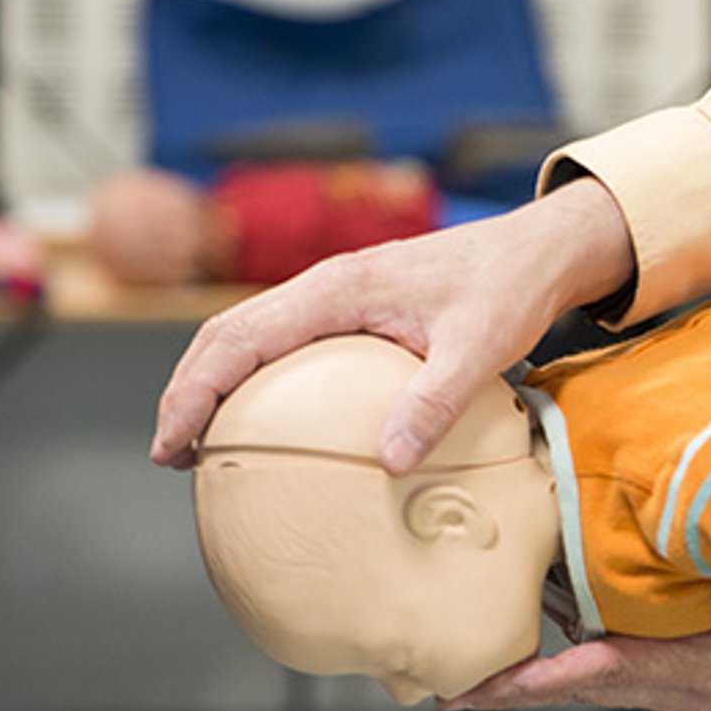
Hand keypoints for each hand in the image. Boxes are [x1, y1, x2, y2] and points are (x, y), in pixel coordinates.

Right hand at [150, 178, 632, 474]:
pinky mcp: (356, 308)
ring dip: (215, 383)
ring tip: (203, 444)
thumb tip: (390, 461)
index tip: (173, 444)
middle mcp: (326, 285)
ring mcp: (337, 295)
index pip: (239, 338)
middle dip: (187, 392)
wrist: (539, 249)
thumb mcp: (481, 347)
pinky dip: (257, 377)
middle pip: (225, 335)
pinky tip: (268, 420)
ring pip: (249, 334)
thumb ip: (435, 401)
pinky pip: (286, 341)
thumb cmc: (511, 288)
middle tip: (172, 456)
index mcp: (339, 288)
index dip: (194, 392)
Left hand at [439, 608, 710, 710]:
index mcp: (701, 671)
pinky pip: (612, 675)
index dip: (548, 678)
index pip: (610, 671)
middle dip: (516, 692)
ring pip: (592, 686)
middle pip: (584, 688)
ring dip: (533, 686)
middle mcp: (683, 688)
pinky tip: (524, 676)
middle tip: (452, 693)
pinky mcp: (682, 677)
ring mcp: (681, 687)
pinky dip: (566, 676)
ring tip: (471, 686)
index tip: (494, 685)